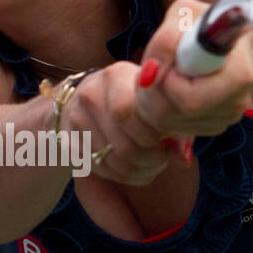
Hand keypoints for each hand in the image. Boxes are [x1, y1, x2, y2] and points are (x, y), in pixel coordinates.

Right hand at [60, 62, 178, 185]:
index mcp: (114, 76)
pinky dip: (124, 176)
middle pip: (123, 145)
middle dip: (151, 159)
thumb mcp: (155, 102)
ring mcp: (75, 120)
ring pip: (114, 162)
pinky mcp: (68, 143)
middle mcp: (89, 94)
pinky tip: (135, 168)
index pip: (128, 113)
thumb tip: (183, 157)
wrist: (87, 100)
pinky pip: (101, 170)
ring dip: (140, 170)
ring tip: (153, 164)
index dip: (153, 135)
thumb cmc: (134, 99)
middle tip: (162, 157)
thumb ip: (176, 126)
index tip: (166, 139)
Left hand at [133, 0, 252, 136]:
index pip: (188, 99)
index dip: (166, 82)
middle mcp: (235, 104)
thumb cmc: (204, 23)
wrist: (226, 40)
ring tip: (161, 74)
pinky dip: (159, 109)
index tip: (166, 62)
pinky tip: (168, 88)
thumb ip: (166, 40)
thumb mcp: (185, 15)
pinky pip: (171, 128)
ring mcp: (224, 120)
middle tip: (153, 68)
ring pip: (166, 124)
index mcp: (238, 75)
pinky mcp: (211, 127)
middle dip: (151, 91)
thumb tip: (151, 72)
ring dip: (151, 100)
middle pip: (172, 115)